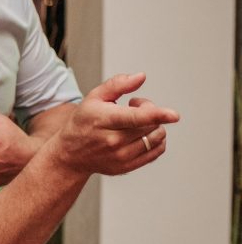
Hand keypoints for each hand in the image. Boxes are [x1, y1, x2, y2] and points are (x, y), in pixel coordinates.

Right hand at [51, 73, 179, 175]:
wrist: (69, 153)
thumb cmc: (83, 122)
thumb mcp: (94, 98)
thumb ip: (118, 84)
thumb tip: (141, 77)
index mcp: (104, 120)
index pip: (135, 118)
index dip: (156, 114)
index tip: (174, 115)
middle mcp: (113, 141)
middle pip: (151, 124)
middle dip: (149, 110)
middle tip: (133, 107)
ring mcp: (121, 156)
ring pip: (157, 137)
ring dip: (154, 125)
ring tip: (136, 122)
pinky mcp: (127, 167)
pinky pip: (156, 151)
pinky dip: (156, 140)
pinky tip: (141, 134)